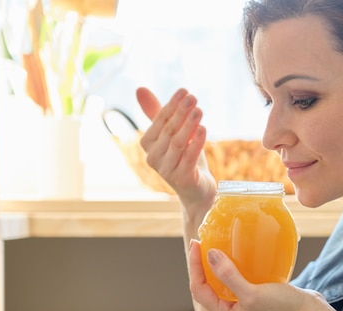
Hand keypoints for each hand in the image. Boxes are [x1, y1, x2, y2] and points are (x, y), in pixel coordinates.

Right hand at [136, 87, 215, 206]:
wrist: (197, 190)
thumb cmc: (184, 157)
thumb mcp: (172, 134)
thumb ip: (158, 113)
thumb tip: (139, 89)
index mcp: (148, 145)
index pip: (159, 121)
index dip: (171, 105)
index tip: (184, 91)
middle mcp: (153, 158)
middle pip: (168, 130)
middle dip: (181, 112)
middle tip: (193, 97)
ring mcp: (166, 170)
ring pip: (178, 143)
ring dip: (189, 125)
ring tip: (199, 110)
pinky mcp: (182, 178)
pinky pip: (189, 157)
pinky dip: (196, 142)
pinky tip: (203, 129)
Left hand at [188, 240, 324, 310]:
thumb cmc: (282, 309)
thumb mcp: (253, 293)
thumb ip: (229, 276)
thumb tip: (210, 255)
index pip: (199, 290)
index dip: (194, 266)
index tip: (197, 244)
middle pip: (207, 286)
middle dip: (202, 265)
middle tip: (203, 242)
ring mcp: (243, 305)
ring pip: (222, 282)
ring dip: (217, 265)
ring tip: (217, 245)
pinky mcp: (255, 297)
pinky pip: (238, 280)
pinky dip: (234, 266)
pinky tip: (239, 254)